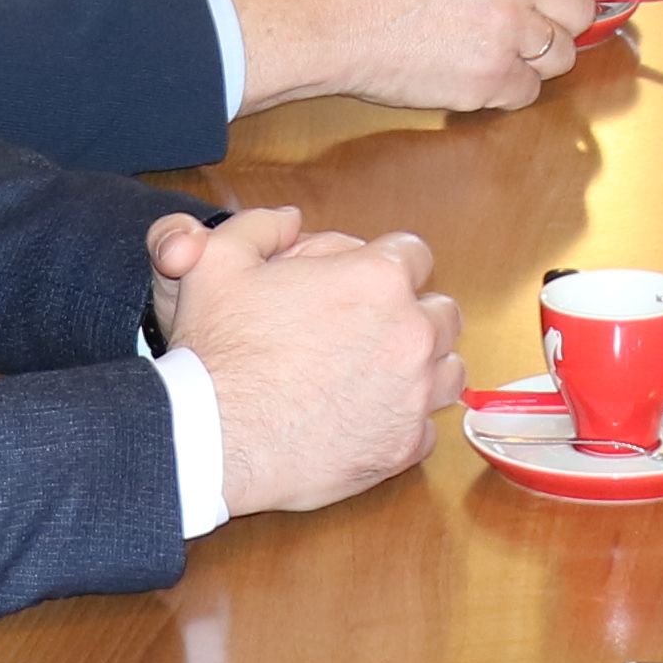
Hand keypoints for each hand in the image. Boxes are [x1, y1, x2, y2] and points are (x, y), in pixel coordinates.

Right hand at [153, 207, 461, 514]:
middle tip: (370, 331)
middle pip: (441, 313)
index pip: (414, 254)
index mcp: (377, 278)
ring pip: (449, 369)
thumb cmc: (218, 348)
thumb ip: (261, 226)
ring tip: (379, 375)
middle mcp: (410, 331)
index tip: (363, 285)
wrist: (213, 435)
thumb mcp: (219, 259)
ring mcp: (413, 392)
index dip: (386, 266)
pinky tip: (368, 419)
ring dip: (423, 367)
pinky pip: (427, 427)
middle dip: (412, 316)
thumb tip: (291, 219)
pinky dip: (404, 422)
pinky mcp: (404, 444)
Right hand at [221, 0, 592, 111]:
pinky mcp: (490, 77)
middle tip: (527, 28)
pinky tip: (475, 76)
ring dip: (536, 58)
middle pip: (579, 8)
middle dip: (557, 21)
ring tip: (497, 54)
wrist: (325, 20)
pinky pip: (527, 92)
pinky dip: (506, 90)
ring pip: (561, 54)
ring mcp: (507, 29)